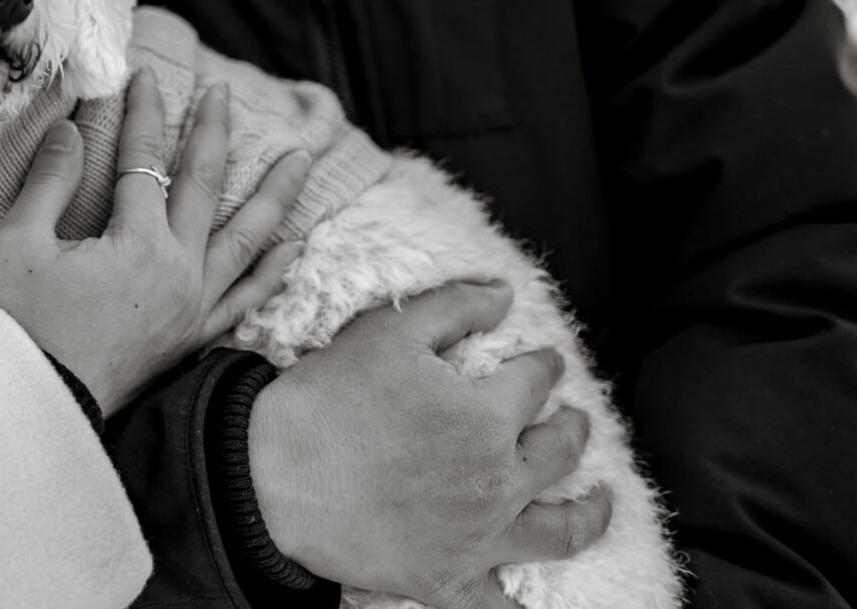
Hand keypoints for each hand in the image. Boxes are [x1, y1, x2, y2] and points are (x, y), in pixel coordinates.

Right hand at [0, 69, 308, 414]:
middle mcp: (179, 271)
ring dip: (274, 195)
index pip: (145, 161)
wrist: (33, 403)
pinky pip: (246, 298)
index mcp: (137, 244)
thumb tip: (70, 129)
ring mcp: (194, 306)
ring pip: (246, 239)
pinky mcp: (193, 337)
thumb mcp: (19, 244)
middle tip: (225, 93)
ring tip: (300, 159)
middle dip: (214, 133)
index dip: (144, 114)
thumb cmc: (19, 326)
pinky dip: (273, 270)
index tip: (143, 76)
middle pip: (206, 187)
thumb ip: (50, 181)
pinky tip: (292, 246)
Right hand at [248, 281, 613, 608]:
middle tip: (573, 419)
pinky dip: (525, 605)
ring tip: (601, 502)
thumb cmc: (325, 402)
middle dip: (571, 429)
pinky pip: (503, 607)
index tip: (545, 361)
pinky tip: (534, 598)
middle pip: (558, 452)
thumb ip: (453, 307)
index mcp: (485, 416)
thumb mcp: (385, 332)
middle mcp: (497, 480)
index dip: (543, 366)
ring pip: (559, 532)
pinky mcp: (449, 582)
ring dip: (590, 513)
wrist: (271, 479)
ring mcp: (479, 538)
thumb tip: (503, 294)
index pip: (535, 382)